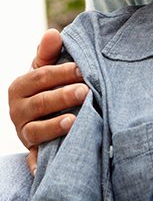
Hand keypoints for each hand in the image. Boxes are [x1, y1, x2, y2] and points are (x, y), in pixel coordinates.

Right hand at [8, 29, 88, 174]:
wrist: (47, 109)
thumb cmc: (50, 83)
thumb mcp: (47, 66)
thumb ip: (49, 52)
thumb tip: (53, 34)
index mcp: (20, 87)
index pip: (40, 77)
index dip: (61, 72)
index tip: (81, 68)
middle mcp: (18, 111)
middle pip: (40, 103)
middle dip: (63, 97)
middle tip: (85, 92)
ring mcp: (24, 132)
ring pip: (36, 131)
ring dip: (54, 127)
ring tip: (74, 121)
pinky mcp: (33, 151)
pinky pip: (33, 159)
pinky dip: (38, 164)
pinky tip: (48, 167)